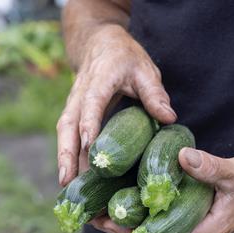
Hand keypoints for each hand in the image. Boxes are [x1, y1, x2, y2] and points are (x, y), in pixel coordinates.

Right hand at [57, 24, 176, 185]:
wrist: (99, 44)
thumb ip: (154, 93)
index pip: (92, 103)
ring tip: (66, 187)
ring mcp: (73, 104)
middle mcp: (80, 94)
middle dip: (66, 153)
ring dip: (64, 159)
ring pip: (64, 133)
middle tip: (67, 180)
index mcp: (99, 80)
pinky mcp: (73, 113)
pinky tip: (73, 177)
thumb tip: (169, 118)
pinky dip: (69, 156)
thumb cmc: (124, 58)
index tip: (90, 145)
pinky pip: (68, 136)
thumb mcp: (144, 70)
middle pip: (68, 124)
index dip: (89, 123)